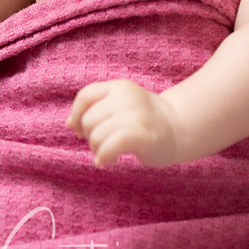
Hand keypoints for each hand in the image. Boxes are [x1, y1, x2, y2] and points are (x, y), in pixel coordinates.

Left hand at [66, 79, 181, 167]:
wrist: (179, 129)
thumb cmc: (145, 120)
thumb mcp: (119, 107)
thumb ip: (96, 111)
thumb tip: (69, 124)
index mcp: (119, 86)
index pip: (85, 96)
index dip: (77, 115)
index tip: (80, 130)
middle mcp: (127, 97)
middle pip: (89, 120)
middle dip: (90, 137)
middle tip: (105, 144)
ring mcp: (136, 115)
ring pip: (96, 135)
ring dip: (98, 150)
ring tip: (110, 153)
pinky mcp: (143, 135)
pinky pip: (110, 146)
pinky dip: (103, 157)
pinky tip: (108, 162)